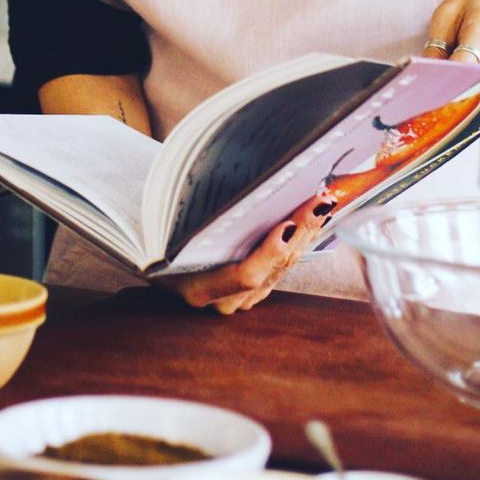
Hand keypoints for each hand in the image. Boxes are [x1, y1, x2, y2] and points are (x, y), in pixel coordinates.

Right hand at [158, 191, 336, 314]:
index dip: (269, 253)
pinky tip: (314, 220)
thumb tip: (227, 177)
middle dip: (300, 231)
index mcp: (197, 288)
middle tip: (321, 200)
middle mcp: (222, 301)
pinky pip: (282, 267)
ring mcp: (240, 300)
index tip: (287, 225)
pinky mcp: (253, 292)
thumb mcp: (166, 227)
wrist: (155, 258)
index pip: (244, 275)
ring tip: (324, 203)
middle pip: (272, 268)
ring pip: (283, 268)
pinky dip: (299, 242)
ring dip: (306, 234)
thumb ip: (197, 215)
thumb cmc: (159, 236)